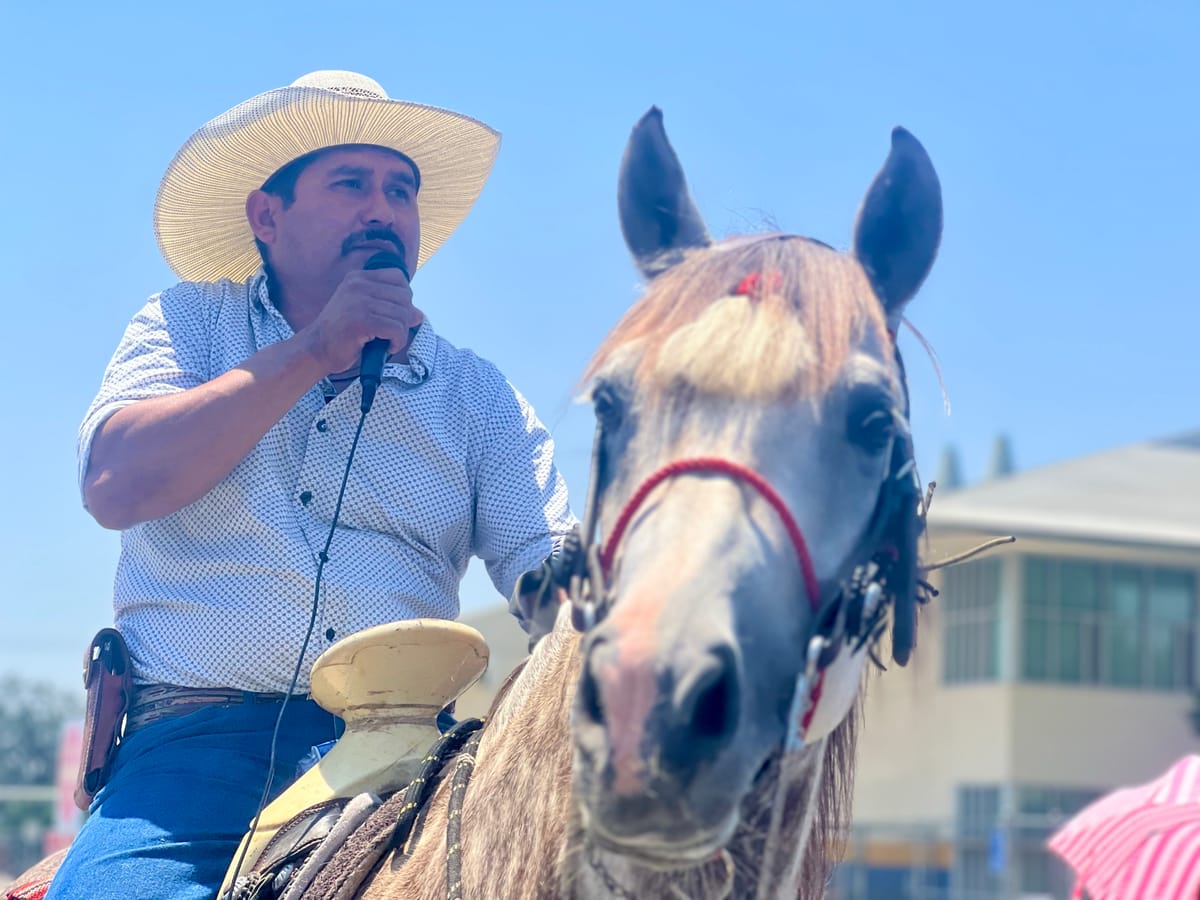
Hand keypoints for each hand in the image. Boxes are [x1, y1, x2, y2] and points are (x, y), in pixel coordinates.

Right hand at [299, 267, 423, 373]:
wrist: (316, 349)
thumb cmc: (342, 334)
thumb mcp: (366, 313)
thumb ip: (391, 309)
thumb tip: (418, 314)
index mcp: (358, 278)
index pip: (398, 278)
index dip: (404, 299)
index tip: (394, 316)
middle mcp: (358, 285)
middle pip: (404, 297)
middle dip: (404, 318)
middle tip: (391, 333)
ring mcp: (359, 301)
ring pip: (402, 314)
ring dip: (400, 333)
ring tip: (387, 341)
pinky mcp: (362, 321)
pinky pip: (396, 329)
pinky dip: (397, 341)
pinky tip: (387, 347)